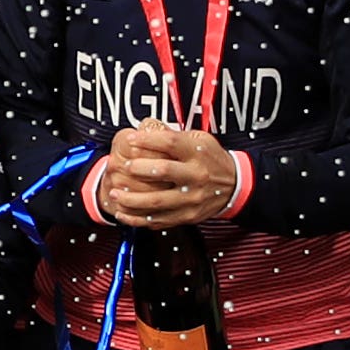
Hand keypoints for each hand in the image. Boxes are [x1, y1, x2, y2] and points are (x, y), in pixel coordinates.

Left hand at [95, 119, 240, 227]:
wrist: (234, 185)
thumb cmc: (212, 159)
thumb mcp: (200, 140)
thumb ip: (174, 136)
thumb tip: (144, 130)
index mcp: (197, 153)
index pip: (170, 143)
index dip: (147, 140)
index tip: (130, 139)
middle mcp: (195, 176)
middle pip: (162, 171)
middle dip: (137, 169)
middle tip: (120, 167)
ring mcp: (191, 198)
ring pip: (157, 201)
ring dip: (131, 199)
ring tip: (115, 193)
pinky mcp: (187, 216)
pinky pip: (159, 220)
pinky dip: (138, 219)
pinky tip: (123, 214)